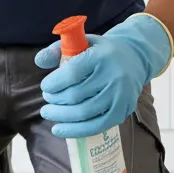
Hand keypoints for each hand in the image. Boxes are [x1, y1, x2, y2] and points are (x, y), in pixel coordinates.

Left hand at [35, 13, 171, 139]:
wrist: (134, 59)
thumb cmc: (100, 52)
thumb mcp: (81, 42)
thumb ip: (58, 49)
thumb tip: (39, 61)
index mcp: (101, 56)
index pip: (72, 73)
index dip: (53, 83)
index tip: (45, 87)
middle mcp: (113, 76)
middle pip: (75, 95)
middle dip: (55, 101)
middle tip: (47, 100)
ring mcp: (120, 96)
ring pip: (84, 112)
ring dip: (61, 116)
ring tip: (49, 113)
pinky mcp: (122, 111)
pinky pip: (96, 126)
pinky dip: (75, 130)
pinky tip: (59, 129)